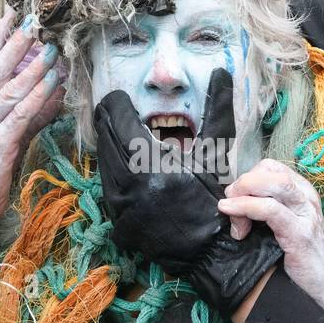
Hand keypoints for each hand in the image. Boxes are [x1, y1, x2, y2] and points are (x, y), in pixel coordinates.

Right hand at [0, 8, 63, 246]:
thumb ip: (17, 111)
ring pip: (11, 89)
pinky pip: (22, 114)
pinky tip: (53, 82)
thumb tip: (46, 88)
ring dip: (33, 67)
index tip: (9, 14)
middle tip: (33, 21)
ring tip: (50, 48)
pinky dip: (39, 95)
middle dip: (14, 42)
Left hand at [95, 68, 282, 315]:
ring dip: (107, 143)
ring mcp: (117, 204)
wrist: (209, 250)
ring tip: (120, 133)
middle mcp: (127, 183)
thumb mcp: (214, 152)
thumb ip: (216, 109)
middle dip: (108, 119)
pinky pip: (105, 185)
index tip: (121, 97)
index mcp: (149, 162)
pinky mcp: (115, 220)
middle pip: (103, 136)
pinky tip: (125, 165)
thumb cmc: (214, 199)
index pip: (116, 119)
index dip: (116, 103)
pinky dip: (112, 170)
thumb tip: (222, 72)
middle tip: (116, 109)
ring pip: (101, 160)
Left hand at [219, 159, 323, 322]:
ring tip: (228, 209)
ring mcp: (306, 213)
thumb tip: (231, 204)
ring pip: (271, 183)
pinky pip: (269, 209)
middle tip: (228, 203)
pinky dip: (245, 208)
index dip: (247, 177)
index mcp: (302, 191)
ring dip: (242, 193)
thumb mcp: (282, 225)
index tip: (234, 198)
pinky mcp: (299, 232)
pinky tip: (232, 215)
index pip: (270, 167)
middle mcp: (306, 196)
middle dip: (242, 182)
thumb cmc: (300, 257)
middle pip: (269, 170)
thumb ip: (263, 211)